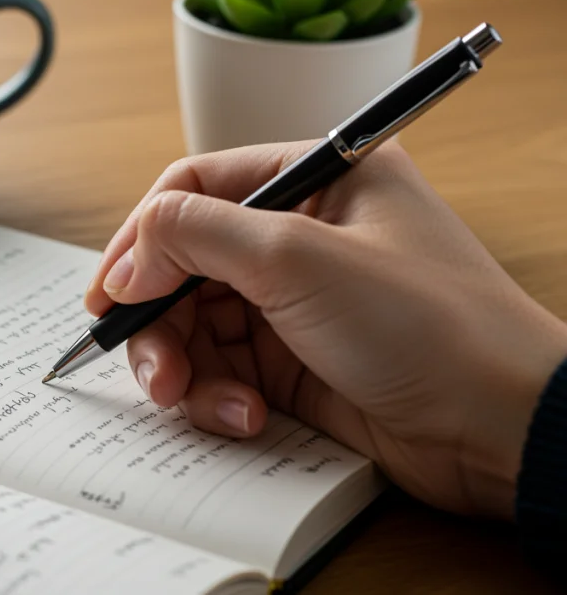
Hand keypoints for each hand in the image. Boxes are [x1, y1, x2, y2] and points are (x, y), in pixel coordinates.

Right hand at [85, 140, 566, 519]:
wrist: (499, 429)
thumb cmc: (427, 324)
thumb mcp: (298, 257)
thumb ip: (195, 235)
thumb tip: (127, 259)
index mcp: (316, 180)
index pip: (197, 189)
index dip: (143, 238)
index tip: (110, 292)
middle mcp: (301, 236)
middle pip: (186, 265)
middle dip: (159, 319)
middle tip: (151, 367)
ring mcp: (297, 303)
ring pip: (196, 324)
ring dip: (183, 366)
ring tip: (190, 400)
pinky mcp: (296, 363)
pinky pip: (224, 371)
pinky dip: (219, 397)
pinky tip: (246, 418)